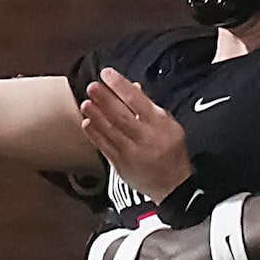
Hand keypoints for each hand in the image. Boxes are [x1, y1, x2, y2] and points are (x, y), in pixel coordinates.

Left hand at [79, 67, 193, 201]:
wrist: (173, 185)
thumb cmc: (171, 151)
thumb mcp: (169, 125)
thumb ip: (149, 107)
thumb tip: (132, 87)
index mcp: (160, 124)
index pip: (137, 100)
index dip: (120, 85)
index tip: (107, 74)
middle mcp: (147, 137)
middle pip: (121, 114)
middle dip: (104, 98)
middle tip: (92, 86)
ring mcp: (133, 152)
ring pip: (110, 130)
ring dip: (96, 114)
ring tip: (86, 102)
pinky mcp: (121, 165)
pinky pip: (104, 146)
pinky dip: (94, 133)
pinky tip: (87, 122)